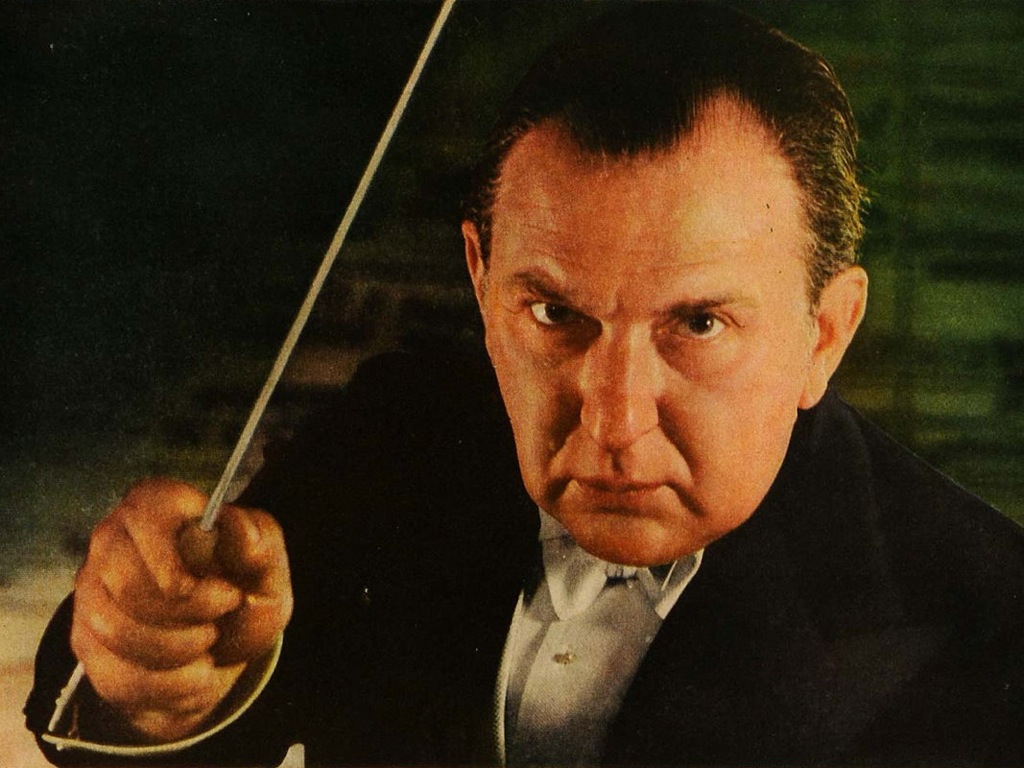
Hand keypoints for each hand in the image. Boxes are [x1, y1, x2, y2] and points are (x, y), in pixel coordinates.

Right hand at [70, 477, 292, 741]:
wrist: (223, 652)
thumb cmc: (243, 596)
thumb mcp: (268, 571)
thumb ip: (260, 545)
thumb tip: (236, 526)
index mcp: (158, 505)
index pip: (144, 512)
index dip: (172, 553)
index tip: (212, 583)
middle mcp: (113, 540)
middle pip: (127, 581)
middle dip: (189, 609)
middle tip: (226, 607)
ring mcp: (92, 592)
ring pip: (116, 630)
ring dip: (180, 647)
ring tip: (210, 638)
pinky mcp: (87, 643)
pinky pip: (118, 674)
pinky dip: (171, 683)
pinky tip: (195, 670)